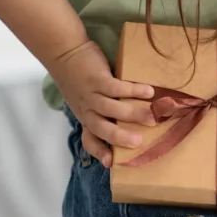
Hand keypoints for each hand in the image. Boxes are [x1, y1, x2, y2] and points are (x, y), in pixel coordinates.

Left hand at [50, 42, 155, 167]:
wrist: (64, 54)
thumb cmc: (79, 77)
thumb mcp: (84, 98)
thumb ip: (100, 109)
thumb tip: (130, 118)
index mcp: (85, 117)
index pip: (89, 139)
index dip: (99, 152)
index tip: (111, 163)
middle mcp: (87, 110)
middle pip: (101, 129)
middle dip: (119, 137)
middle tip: (139, 142)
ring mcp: (91, 95)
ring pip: (112, 109)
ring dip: (133, 114)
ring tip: (153, 117)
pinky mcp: (97, 80)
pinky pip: (117, 89)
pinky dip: (133, 91)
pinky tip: (149, 92)